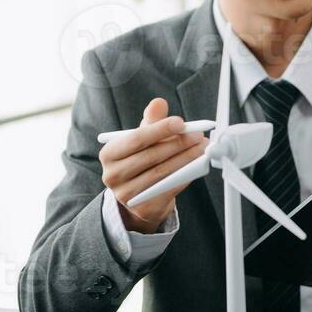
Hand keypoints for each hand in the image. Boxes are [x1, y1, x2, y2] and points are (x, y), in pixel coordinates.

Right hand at [100, 97, 207, 232]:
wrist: (136, 196)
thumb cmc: (139, 161)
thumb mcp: (142, 140)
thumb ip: (151, 121)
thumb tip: (159, 103)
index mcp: (109, 154)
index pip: (137, 139)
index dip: (160, 129)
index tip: (181, 122)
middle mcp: (113, 175)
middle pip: (151, 156)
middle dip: (178, 143)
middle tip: (198, 135)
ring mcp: (127, 194)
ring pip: (162, 173)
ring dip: (186, 159)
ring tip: (202, 148)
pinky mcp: (143, 208)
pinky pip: (169, 188)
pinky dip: (185, 175)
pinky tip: (197, 165)